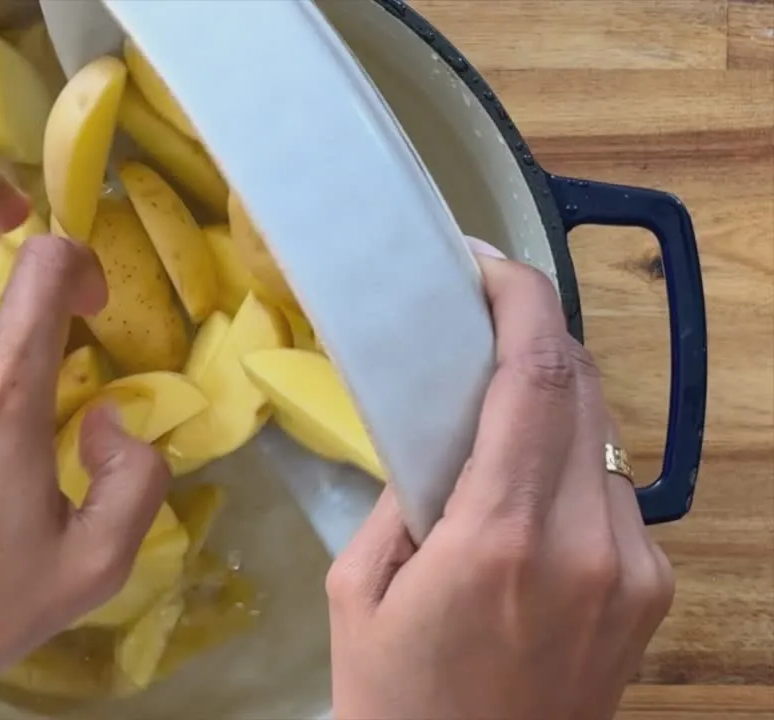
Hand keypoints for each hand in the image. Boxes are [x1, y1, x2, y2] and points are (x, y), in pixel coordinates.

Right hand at [326, 242, 674, 719]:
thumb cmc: (393, 697)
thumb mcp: (358, 590)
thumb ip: (403, 497)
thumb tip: (439, 432)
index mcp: (499, 536)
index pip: (535, 376)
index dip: (520, 299)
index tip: (486, 267)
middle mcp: (587, 541)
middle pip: (580, 388)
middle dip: (534, 339)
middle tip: (478, 324)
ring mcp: (633, 568)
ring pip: (603, 438)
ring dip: (552, 407)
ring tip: (496, 421)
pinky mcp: (653, 592)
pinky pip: (617, 493)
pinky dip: (573, 469)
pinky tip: (529, 500)